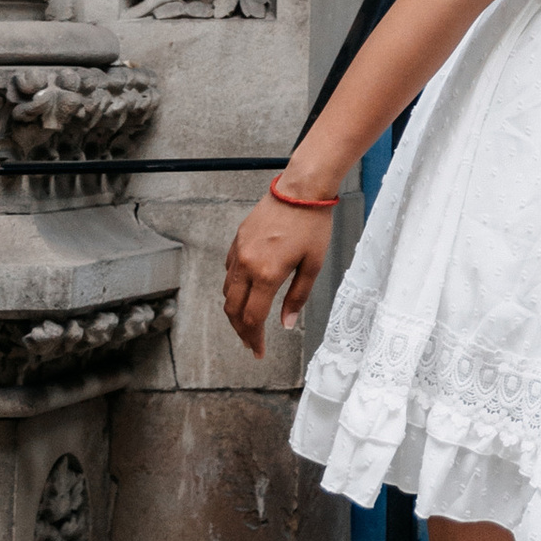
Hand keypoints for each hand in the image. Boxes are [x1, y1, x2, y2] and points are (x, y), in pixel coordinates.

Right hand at [222, 192, 334, 358]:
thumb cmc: (312, 223)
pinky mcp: (237, 240)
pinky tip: (246, 292)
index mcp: (267, 274)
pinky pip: (228, 271)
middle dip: (241, 331)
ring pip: (227, 291)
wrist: (301, 188)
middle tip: (251, 343)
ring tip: (247, 322)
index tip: (258, 351)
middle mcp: (247, 265)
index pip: (253, 318)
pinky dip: (233, 287)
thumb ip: (297, 297)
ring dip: (235, 311)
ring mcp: (239, 251)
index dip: (254, 339)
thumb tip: (286, 324)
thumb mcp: (313, 264)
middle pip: (233, 310)